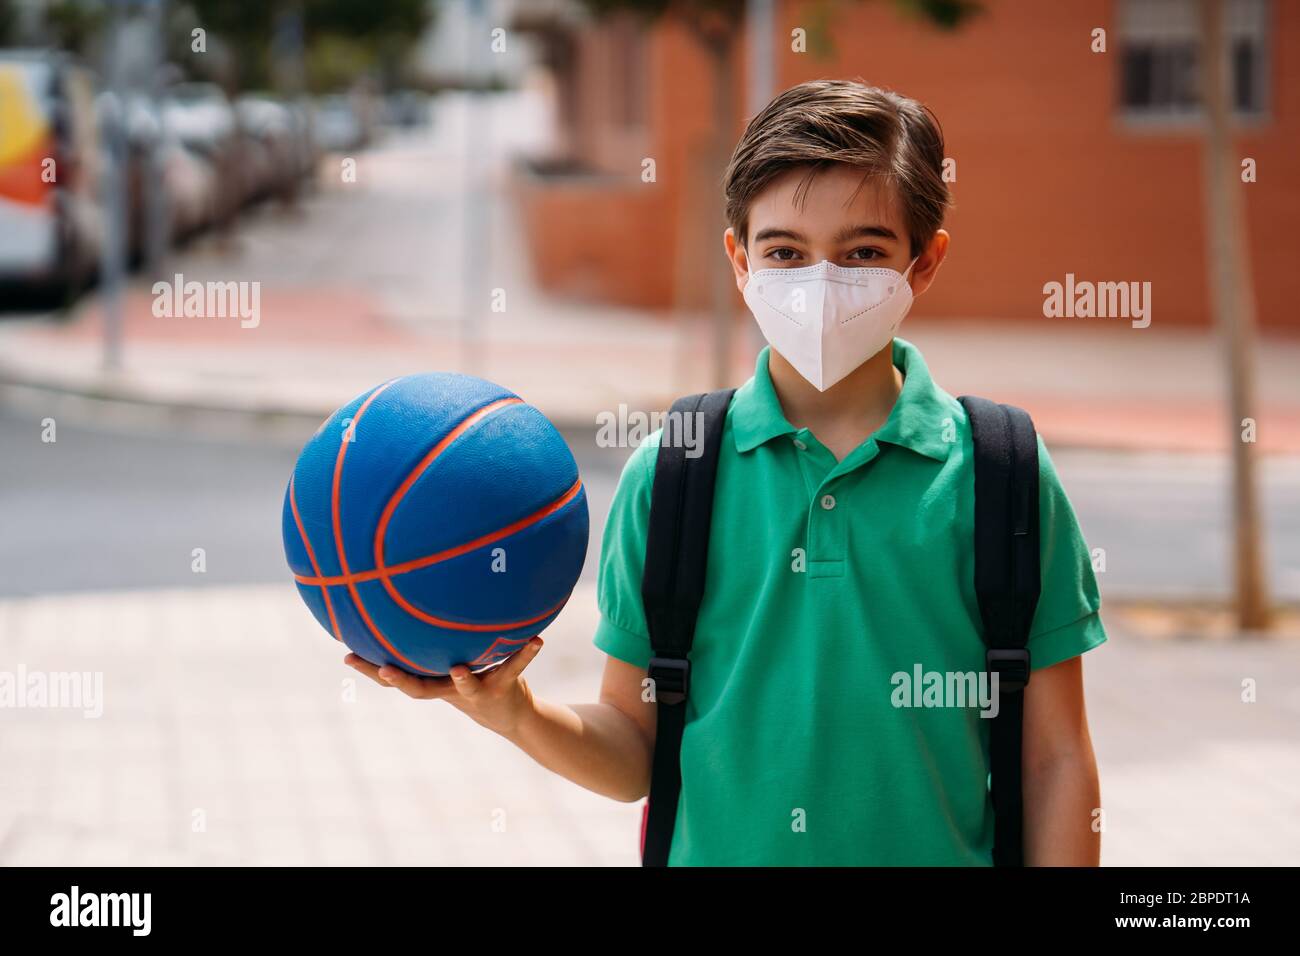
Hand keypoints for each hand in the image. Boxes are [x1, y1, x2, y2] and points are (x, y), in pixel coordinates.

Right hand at [344, 638, 543, 737]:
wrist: (509, 714)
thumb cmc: (470, 681)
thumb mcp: (447, 666)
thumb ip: (429, 643)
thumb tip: (405, 602)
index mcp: (431, 682)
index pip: (392, 678)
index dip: (367, 670)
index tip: (346, 655)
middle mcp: (448, 689)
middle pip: (419, 690)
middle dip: (400, 681)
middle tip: (383, 670)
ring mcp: (475, 691)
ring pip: (466, 686)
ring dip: (463, 679)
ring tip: (459, 669)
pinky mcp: (503, 685)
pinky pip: (514, 666)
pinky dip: (525, 653)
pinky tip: (537, 639)